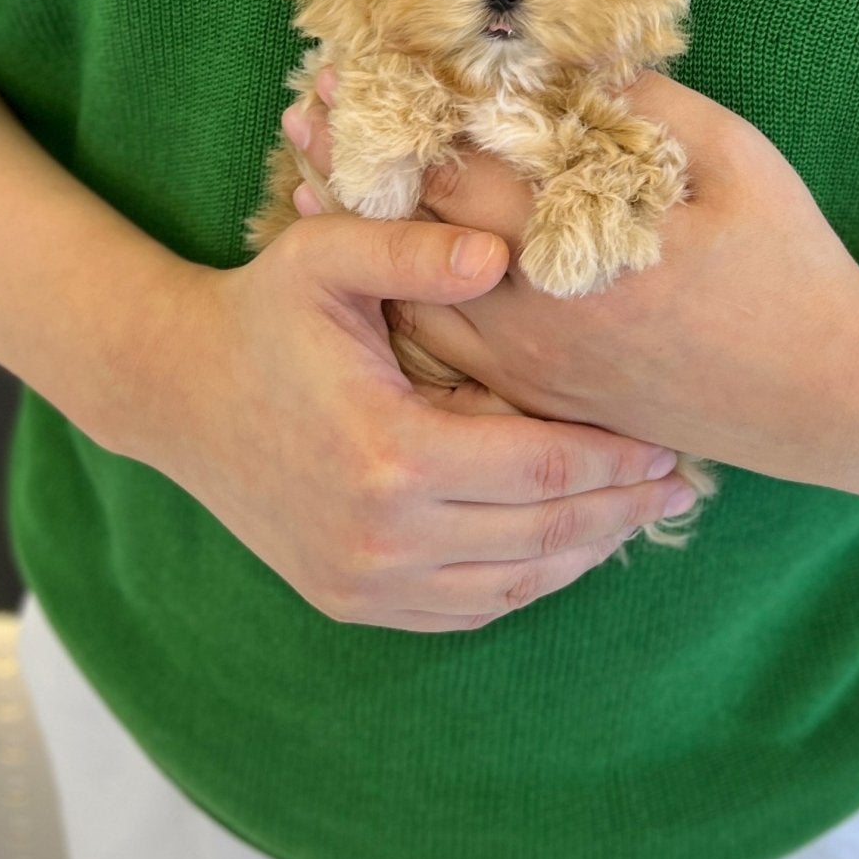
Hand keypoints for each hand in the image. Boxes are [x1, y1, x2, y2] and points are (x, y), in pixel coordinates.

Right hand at [112, 216, 699, 632]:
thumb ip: (414, 249)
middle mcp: (381, 536)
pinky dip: (526, 582)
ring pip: (512, 585)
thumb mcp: (325, 256)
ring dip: (583, 553)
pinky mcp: (351, 601)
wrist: (177, 392)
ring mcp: (364, 581)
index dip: (613, 458)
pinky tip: (563, 546)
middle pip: (541, 537)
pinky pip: (466, 609)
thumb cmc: (262, 312)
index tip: (669, 442)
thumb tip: (504, 253)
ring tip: (636, 516)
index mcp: (390, 454)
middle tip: (681, 486)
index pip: (540, 468)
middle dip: (619, 510)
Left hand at [283, 69, 858, 498]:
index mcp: (585, 249)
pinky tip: (372, 261)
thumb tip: (567, 55)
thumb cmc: (790, 267)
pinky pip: (446, 351)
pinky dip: (402, 296)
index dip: (395, 117)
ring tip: (311, 174)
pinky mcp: (545, 399)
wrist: (828, 399)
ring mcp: (536, 368)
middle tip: (300, 110)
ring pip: (418, 296)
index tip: (342, 70)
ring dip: (364, 234)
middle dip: (357, 164)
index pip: (461, 173)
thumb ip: (647, 105)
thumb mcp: (736, 162)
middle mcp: (542, 317)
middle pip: (418, 233)